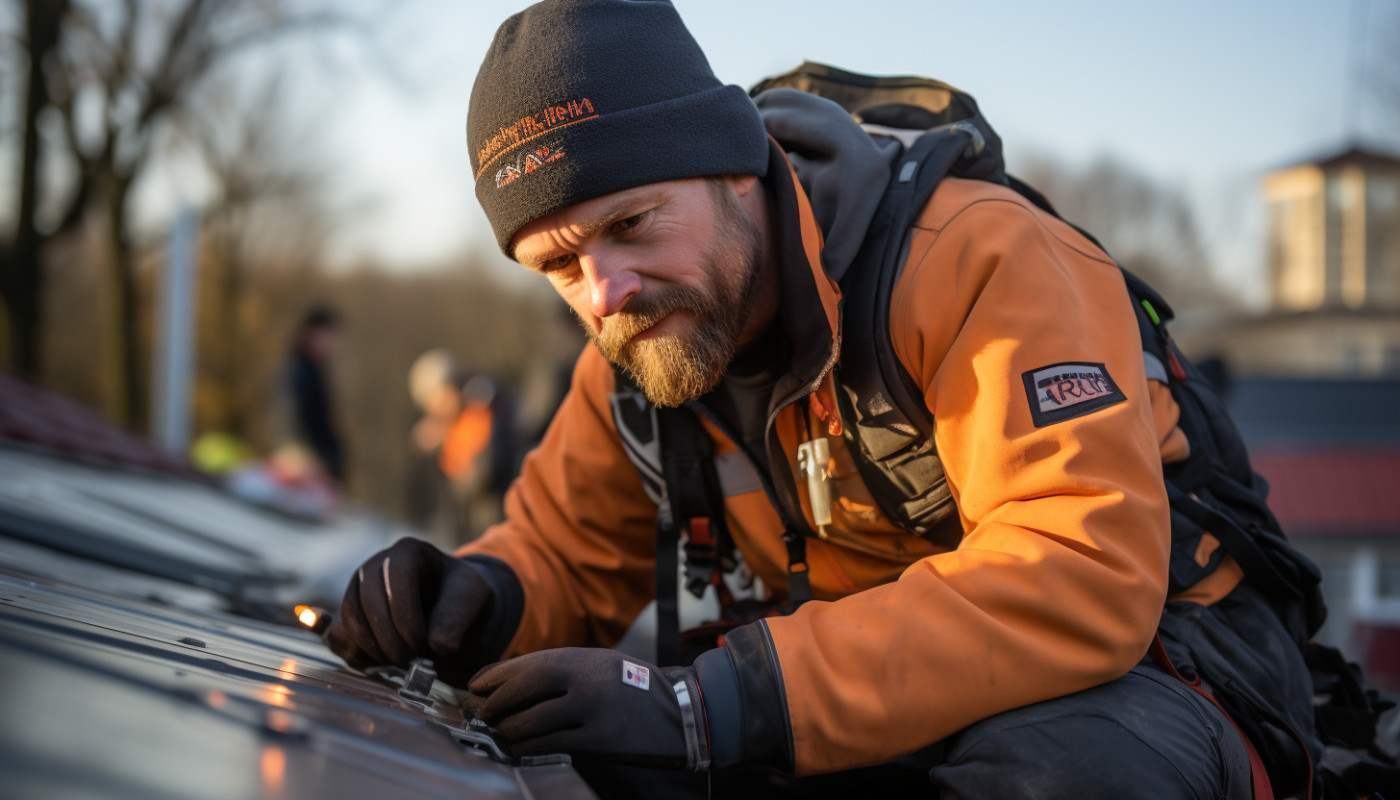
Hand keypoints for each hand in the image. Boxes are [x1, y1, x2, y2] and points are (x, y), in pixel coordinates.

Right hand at [325, 537, 495, 685]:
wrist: (450, 610)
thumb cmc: (460, 598)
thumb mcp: (470, 601)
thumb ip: (456, 620)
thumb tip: (437, 645)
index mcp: (410, 551)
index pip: (396, 578)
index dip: (404, 614)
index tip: (419, 644)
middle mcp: (378, 563)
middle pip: (369, 598)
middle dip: (387, 635)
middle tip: (407, 661)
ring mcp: (360, 585)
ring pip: (352, 615)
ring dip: (371, 645)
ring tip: (398, 663)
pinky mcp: (352, 610)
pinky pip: (340, 630)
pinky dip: (353, 649)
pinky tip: (375, 661)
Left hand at [468, 648, 703, 768]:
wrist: (684, 712)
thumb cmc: (636, 690)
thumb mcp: (601, 667)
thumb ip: (564, 670)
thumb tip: (511, 681)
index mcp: (585, 658)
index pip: (529, 664)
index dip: (496, 677)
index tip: (476, 687)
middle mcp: (587, 678)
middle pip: (525, 688)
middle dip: (496, 703)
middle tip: (481, 714)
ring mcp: (594, 709)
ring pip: (534, 721)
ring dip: (509, 729)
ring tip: (500, 733)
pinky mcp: (601, 739)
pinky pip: (552, 743)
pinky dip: (529, 746)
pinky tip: (520, 747)